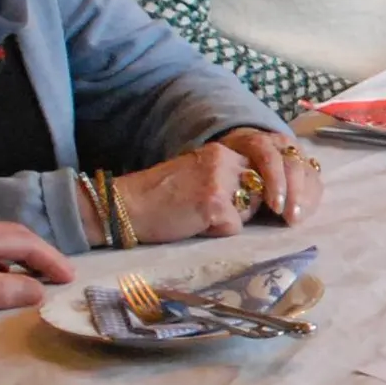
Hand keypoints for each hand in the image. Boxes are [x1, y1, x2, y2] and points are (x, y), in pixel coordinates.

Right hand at [112, 142, 254, 243]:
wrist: (127, 206)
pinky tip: (193, 225)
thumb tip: (255, 193)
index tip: (224, 203)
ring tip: (198, 217)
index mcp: (219, 151)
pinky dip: (215, 233)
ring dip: (228, 220)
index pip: (256, 172)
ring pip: (248, 211)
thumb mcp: (196, 174)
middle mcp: (223, 160)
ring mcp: (220, 181)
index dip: (245, 193)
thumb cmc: (159, 197)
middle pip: (257, 192)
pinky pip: (233, 228)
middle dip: (241, 208)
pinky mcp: (215, 204)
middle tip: (206, 211)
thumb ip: (224, 176)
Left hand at [214, 124, 321, 225]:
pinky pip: (315, 182)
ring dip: (305, 198)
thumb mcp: (223, 167)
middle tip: (290, 218)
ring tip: (298, 219)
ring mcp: (297, 153)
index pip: (270, 157)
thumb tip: (231, 208)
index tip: (275, 207)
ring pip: (308, 173)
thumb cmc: (231, 166)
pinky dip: (311, 199)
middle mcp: (281, 144)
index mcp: (258, 141)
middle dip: (294, 194)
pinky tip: (304, 214)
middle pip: (293, 166)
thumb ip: (227, 180)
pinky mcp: (308, 165)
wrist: (245, 150)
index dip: (275, 182)